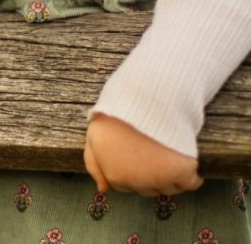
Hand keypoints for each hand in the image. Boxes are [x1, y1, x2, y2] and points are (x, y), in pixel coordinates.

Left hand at [84, 113, 202, 196]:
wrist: (145, 97)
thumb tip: (103, 189)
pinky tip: (183, 156)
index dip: (129, 167)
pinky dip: (192, 174)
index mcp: (114, 175)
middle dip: (147, 173)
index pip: (124, 185)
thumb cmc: (118, 113)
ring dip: (169, 175)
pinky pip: (192, 182)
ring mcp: (160, 179)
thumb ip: (93, 163)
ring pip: (169, 188)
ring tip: (165, 149)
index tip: (133, 150)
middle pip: (147, 189)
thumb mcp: (95, 134)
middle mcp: (136, 183)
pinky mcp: (182, 172)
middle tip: (149, 148)